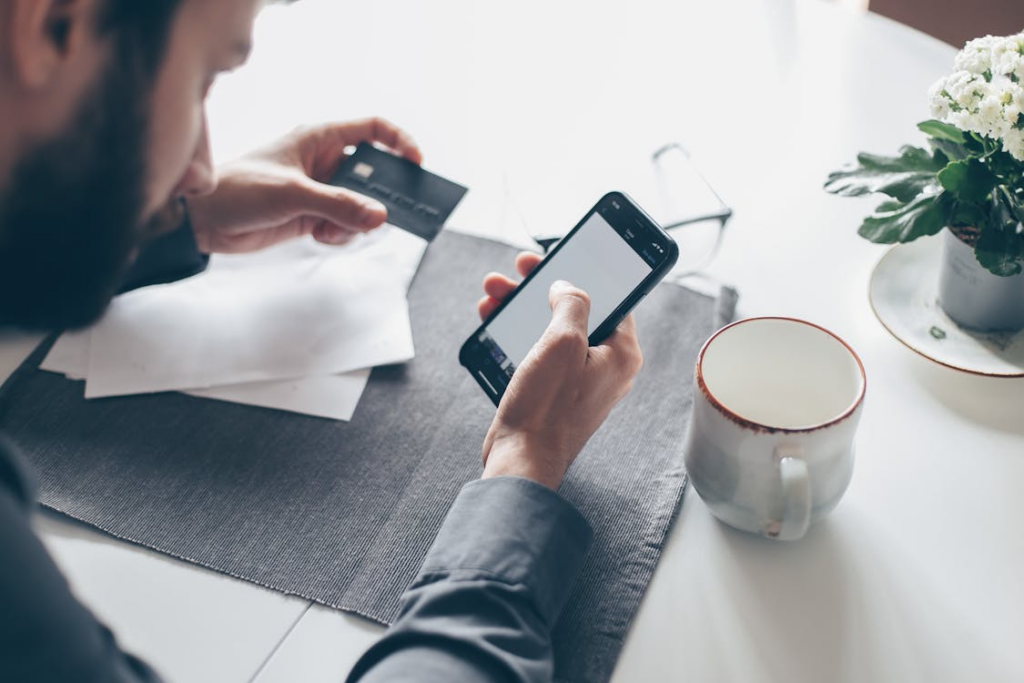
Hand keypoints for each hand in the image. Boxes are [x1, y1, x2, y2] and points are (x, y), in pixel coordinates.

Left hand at [186, 117, 421, 252]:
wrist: (203, 220)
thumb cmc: (238, 189)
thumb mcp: (292, 194)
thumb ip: (338, 205)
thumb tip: (379, 217)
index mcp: (319, 138)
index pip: (372, 130)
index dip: (399, 142)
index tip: (416, 165)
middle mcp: (323, 161)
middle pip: (372, 173)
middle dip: (380, 195)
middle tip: (390, 213)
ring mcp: (319, 189)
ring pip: (360, 204)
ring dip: (355, 221)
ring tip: (331, 229)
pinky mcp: (312, 214)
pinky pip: (344, 224)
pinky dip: (339, 234)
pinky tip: (318, 236)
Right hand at [477, 254, 642, 489]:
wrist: (520, 460)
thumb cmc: (546, 408)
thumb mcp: (562, 342)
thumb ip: (571, 303)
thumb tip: (567, 288)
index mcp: (621, 353)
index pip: (614, 298)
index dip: (585, 273)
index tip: (561, 256)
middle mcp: (606, 367)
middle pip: (577, 311)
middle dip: (542, 287)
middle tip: (519, 269)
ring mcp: (579, 380)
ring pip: (552, 329)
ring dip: (522, 307)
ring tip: (493, 292)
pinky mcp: (554, 392)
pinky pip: (539, 351)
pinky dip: (518, 333)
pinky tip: (493, 320)